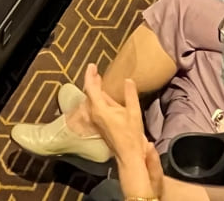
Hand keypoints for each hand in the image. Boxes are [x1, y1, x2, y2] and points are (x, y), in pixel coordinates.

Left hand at [83, 65, 163, 196]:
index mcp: (100, 109)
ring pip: (92, 101)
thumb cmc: (131, 136)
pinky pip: (96, 108)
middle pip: (90, 94)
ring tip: (100, 81)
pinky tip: (106, 97)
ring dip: (95, 90)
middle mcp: (94, 114)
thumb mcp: (133, 112)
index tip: (92, 66)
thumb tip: (128, 80)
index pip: (91, 88)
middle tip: (95, 71)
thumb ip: (130, 95)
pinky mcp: (100, 125)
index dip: (90, 75)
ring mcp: (96, 121)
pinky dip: (98, 99)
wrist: (128, 155)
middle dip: (92, 81)